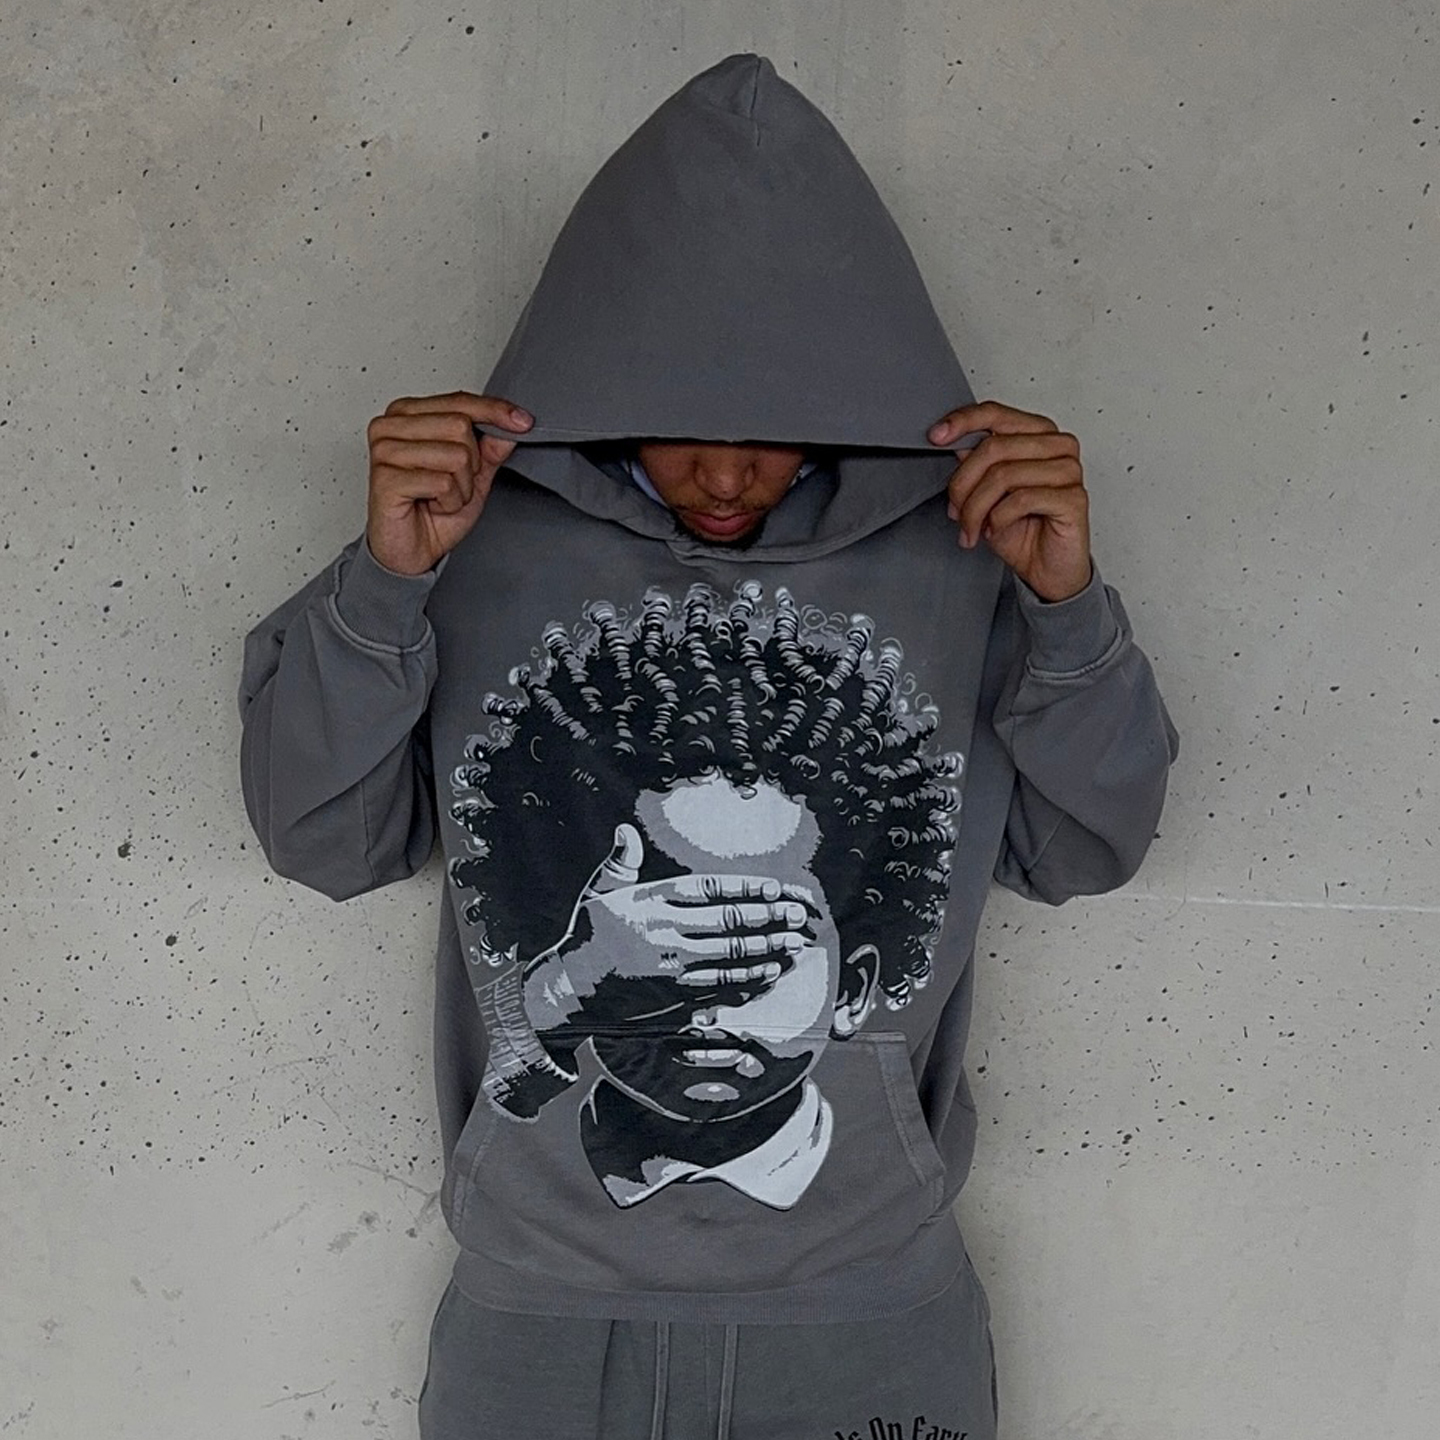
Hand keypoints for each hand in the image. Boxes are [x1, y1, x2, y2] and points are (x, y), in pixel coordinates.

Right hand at [364, 391, 533, 575]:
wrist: (411, 552)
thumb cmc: (432, 513)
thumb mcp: (474, 477)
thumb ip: (490, 449)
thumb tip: (512, 426)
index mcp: (407, 414)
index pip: (459, 400)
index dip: (495, 411)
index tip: (524, 421)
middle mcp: (390, 426)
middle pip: (460, 425)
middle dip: (471, 464)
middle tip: (452, 485)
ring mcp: (384, 450)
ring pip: (455, 455)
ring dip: (460, 487)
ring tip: (440, 498)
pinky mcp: (384, 478)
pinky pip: (442, 482)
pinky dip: (448, 502)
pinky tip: (430, 506)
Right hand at [520, 824, 819, 1036]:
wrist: (569, 989)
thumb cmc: (586, 936)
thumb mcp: (599, 893)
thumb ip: (621, 862)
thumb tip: (626, 829)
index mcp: (652, 902)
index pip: (710, 890)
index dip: (746, 888)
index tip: (775, 887)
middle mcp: (666, 932)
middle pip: (729, 922)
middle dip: (769, 917)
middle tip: (800, 913)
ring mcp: (672, 966)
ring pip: (730, 955)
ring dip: (767, 948)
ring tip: (795, 941)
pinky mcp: (674, 996)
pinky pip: (720, 985)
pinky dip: (748, 978)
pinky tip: (770, 971)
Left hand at [928, 400, 1092, 602]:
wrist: (1046, 568)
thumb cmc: (1021, 529)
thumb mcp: (986, 492)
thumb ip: (974, 464)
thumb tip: (951, 443)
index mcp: (1037, 433)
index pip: (996, 413)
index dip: (962, 422)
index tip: (936, 437)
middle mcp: (1057, 445)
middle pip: (994, 447)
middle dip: (963, 484)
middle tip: (955, 511)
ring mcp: (1069, 470)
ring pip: (1004, 475)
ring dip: (976, 508)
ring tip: (971, 528)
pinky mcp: (1074, 497)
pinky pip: (1021, 499)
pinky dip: (998, 518)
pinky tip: (994, 530)